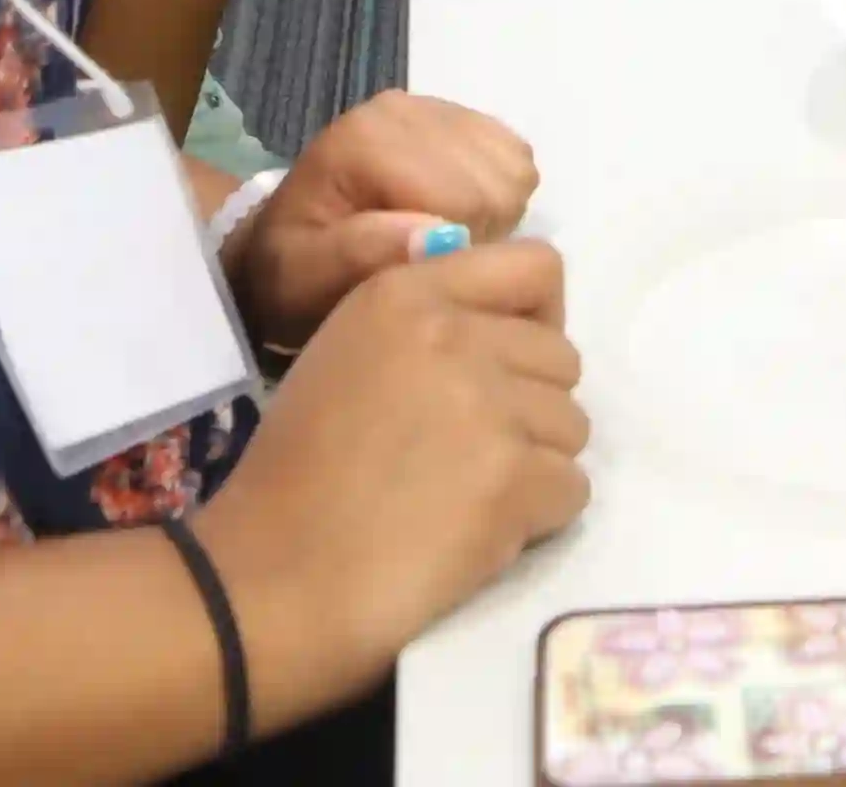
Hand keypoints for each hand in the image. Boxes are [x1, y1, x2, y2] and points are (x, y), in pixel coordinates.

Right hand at [193, 241, 589, 734]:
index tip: (509, 369)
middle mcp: (455, 332)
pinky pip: (572, 490)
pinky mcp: (513, 478)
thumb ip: (429, 328)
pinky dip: (538, 519)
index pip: (537, 266)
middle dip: (533, 408)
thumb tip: (512, 334)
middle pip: (563, 358)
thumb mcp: (349, 356)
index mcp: (406, 293)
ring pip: (574, 426)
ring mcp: (488, 404)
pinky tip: (477, 533)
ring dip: (536, 466)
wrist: (272, 578)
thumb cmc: (296, 478)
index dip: (537, 322)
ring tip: (468, 499)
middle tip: (473, 455)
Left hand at [227, 91, 538, 349]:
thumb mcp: (306, 280)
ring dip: (490, 212)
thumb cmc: (294, 272)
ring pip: (513, 167)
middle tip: (428, 257)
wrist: (284, 244)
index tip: (419, 273)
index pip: (466, 200)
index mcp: (364, 140)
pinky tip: (454, 211)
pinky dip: (497, 190)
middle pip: (495, 182)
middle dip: (476, 231)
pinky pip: (514, 154)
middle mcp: (402, 108)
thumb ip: (361, 256)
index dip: (457, 251)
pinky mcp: (454, 114)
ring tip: (439, 235)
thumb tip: (438, 239)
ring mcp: (431, 105)